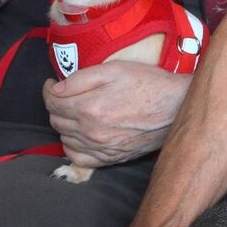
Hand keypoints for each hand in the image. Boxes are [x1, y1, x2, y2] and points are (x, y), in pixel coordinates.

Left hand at [43, 62, 191, 168]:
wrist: (177, 106)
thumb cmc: (149, 84)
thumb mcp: (115, 69)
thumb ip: (81, 78)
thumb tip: (56, 88)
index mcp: (89, 108)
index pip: (52, 102)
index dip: (48, 90)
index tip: (52, 83)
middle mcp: (92, 132)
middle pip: (56, 120)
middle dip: (56, 105)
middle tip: (65, 94)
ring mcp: (102, 148)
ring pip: (65, 138)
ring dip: (64, 123)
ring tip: (74, 111)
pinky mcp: (112, 157)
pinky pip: (79, 157)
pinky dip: (72, 146)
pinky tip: (79, 135)